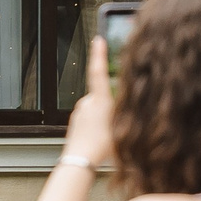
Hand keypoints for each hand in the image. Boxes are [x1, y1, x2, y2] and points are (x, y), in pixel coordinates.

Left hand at [63, 36, 114, 169]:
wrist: (79, 161)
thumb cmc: (101, 147)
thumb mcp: (122, 124)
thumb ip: (124, 107)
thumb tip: (125, 97)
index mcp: (99, 100)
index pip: (98, 71)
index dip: (98, 54)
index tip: (98, 39)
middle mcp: (86, 103)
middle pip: (104, 95)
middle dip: (112, 104)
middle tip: (115, 123)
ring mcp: (79, 112)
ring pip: (98, 108)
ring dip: (105, 116)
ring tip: (106, 135)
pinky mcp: (75, 121)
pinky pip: (90, 117)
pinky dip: (97, 124)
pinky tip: (99, 137)